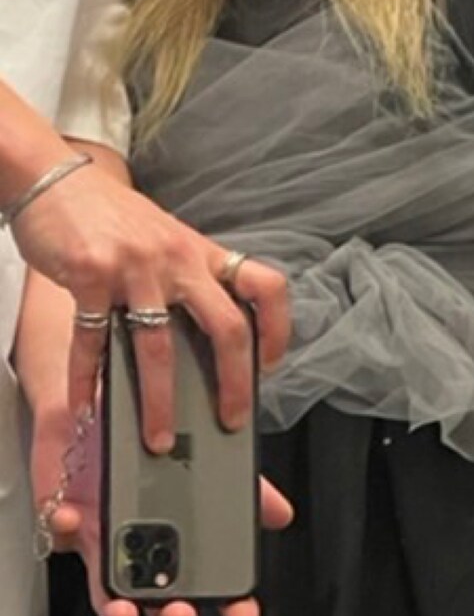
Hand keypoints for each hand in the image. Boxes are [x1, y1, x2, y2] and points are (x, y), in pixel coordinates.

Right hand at [12, 158, 289, 450]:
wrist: (52, 177)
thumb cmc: (112, 218)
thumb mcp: (166, 241)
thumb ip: (189, 282)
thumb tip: (206, 344)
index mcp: (202, 254)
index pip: (265, 287)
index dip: (278, 330)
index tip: (270, 366)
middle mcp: (178, 260)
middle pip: (227, 329)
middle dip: (233, 384)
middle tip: (229, 421)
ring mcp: (136, 268)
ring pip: (159, 348)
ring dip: (159, 402)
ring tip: (157, 439)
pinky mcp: (91, 274)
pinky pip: (94, 340)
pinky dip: (89, 380)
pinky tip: (88, 404)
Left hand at [32, 405, 292, 615]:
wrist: (101, 409)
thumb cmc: (152, 443)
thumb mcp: (209, 460)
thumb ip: (243, 488)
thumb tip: (280, 512)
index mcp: (180, 544)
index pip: (210, 588)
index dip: (228, 607)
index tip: (241, 614)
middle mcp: (143, 552)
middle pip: (159, 604)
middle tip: (181, 611)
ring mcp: (104, 544)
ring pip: (107, 592)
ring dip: (115, 606)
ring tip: (124, 607)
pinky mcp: (69, 522)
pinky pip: (62, 537)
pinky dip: (68, 530)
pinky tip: (78, 518)